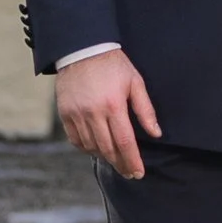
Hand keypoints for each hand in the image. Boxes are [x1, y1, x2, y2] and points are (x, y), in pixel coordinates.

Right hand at [56, 47, 161, 179]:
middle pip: (107, 149)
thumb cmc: (113, 65)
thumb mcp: (135, 82)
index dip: (132, 160)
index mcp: (114, 105)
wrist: (82, 50)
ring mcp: (77, 114)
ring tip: (116, 161)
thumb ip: (145, 110)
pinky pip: (75, 140)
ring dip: (104, 157)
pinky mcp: (65, 114)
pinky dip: (86, 148)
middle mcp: (93, 113)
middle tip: (129, 172)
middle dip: (120, 164)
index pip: (125, 142)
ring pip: (91, 147)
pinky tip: (96, 149)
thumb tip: (156, 133)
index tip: (138, 172)